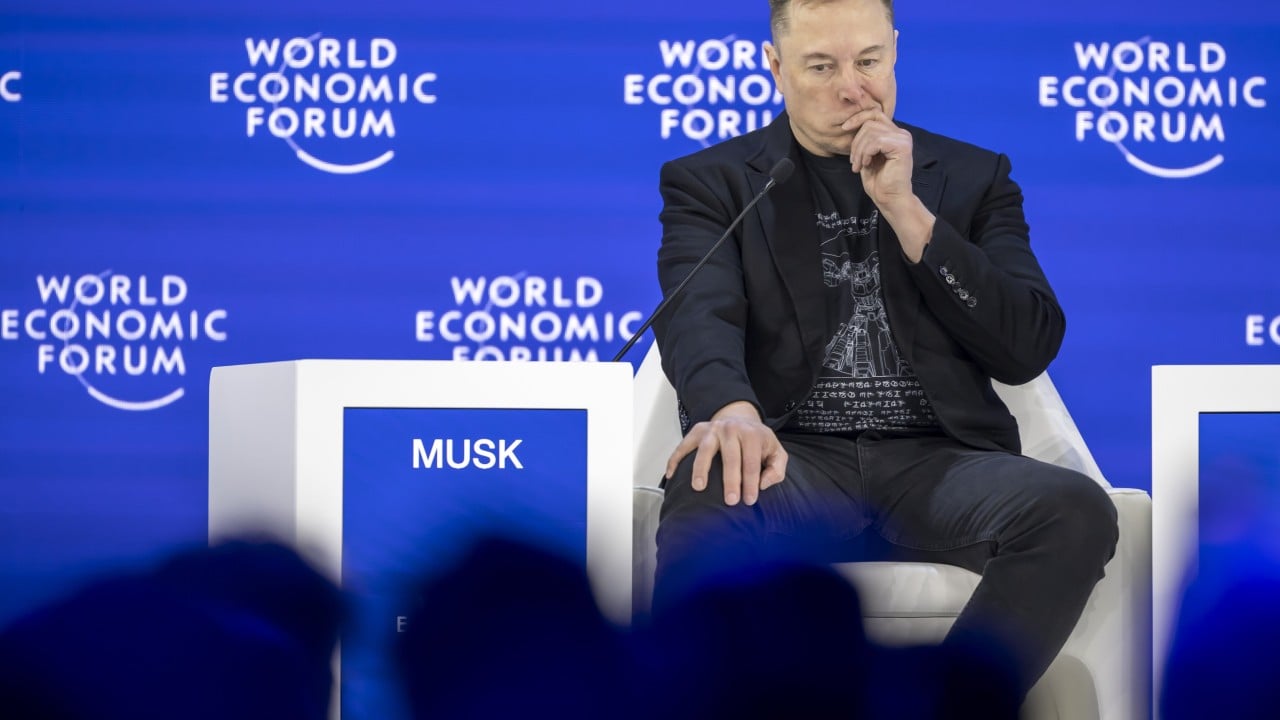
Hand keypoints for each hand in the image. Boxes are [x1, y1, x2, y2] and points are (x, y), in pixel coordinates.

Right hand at [663, 401, 787, 505]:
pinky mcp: (697, 431)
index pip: (751, 461)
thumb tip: (763, 484)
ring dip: (701, 468)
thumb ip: (776, 469)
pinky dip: (675, 459)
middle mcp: (730, 429)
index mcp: (751, 434)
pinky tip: (670, 475)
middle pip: (730, 457)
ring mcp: (712, 429)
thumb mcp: (776, 452)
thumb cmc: (758, 442)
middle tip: (730, 501)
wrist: (741, 419)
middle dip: (730, 480)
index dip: (751, 482)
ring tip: (699, 487)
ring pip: (705, 449)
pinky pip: (683, 446)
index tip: (749, 500)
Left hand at [842, 108, 914, 210]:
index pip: (874, 114)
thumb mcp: (867, 155)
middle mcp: (901, 133)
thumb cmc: (878, 181)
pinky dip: (866, 153)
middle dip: (856, 142)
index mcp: (894, 133)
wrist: (889, 199)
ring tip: (858, 165)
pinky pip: (876, 141)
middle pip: (870, 122)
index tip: (844, 128)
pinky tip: (866, 164)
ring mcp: (903, 139)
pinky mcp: (902, 147)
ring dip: (859, 150)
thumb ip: (864, 139)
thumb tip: (850, 123)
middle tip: (853, 161)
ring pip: (871, 132)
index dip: (858, 118)